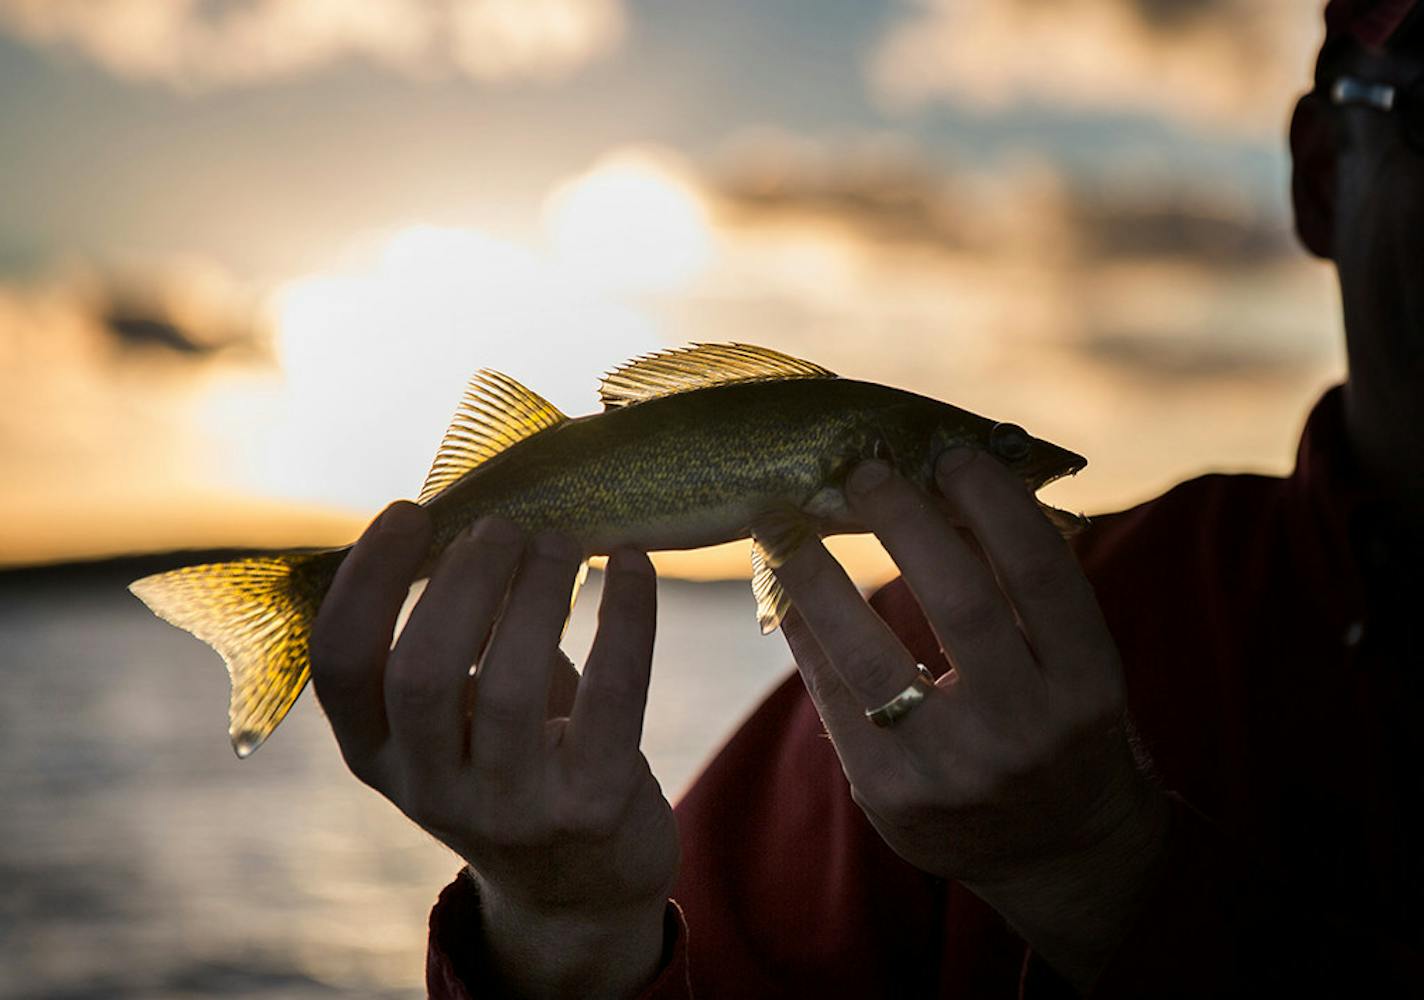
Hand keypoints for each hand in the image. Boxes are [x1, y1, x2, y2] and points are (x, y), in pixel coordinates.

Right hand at [309, 503, 677, 998]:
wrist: (581, 884)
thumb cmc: (513, 759)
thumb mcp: (454, 714)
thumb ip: (447, 635)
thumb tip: (473, 514)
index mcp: (376, 753)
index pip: (338, 664)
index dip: (367, 578)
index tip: (411, 511)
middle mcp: (430, 789)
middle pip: (421, 674)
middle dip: (464, 579)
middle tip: (503, 525)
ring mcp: (512, 809)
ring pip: (509, 686)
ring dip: (538, 591)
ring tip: (563, 541)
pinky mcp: (592, 809)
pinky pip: (612, 695)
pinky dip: (627, 616)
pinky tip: (634, 564)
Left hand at [772, 450, 1169, 988]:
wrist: (1058, 853)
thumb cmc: (1062, 724)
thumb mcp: (1073, 663)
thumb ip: (1025, 588)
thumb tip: (947, 476)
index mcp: (1088, 685)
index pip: (1042, 574)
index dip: (996, 504)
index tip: (952, 455)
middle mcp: (1027, 730)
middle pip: (959, 601)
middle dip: (903, 522)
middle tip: (863, 470)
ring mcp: (954, 771)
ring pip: (871, 654)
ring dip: (817, 575)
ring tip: (782, 523)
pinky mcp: (891, 797)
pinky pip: (834, 699)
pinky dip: (806, 635)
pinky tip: (787, 592)